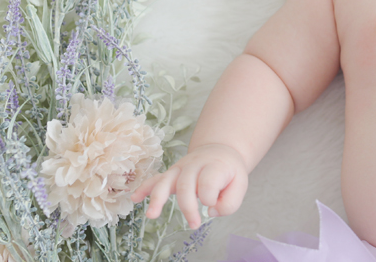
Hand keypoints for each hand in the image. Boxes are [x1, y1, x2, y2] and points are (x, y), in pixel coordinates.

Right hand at [131, 143, 248, 228]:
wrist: (220, 152)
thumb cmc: (229, 172)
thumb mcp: (241, 184)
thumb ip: (230, 202)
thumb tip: (211, 211)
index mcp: (214, 165)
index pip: (208, 182)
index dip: (210, 197)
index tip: (213, 204)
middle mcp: (195, 164)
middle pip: (186, 184)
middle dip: (188, 207)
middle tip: (194, 224)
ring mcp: (180, 167)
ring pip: (166, 180)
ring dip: (157, 198)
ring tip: (152, 215)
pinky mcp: (171, 173)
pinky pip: (155, 179)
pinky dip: (144, 188)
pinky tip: (135, 198)